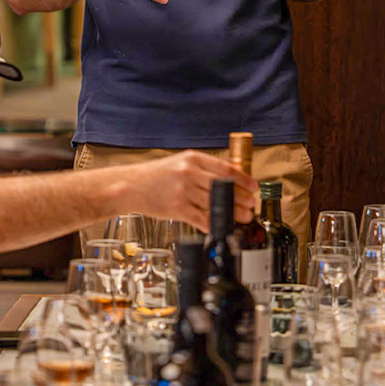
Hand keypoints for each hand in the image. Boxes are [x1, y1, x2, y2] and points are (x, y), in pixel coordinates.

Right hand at [124, 151, 258, 229]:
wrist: (130, 186)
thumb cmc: (155, 176)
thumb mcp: (179, 163)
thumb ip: (201, 168)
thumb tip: (228, 178)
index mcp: (192, 159)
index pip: (225, 168)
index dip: (244, 179)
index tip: (254, 186)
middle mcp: (189, 173)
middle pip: (224, 186)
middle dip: (242, 197)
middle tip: (252, 204)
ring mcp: (183, 191)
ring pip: (216, 203)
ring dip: (234, 212)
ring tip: (244, 217)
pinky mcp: (177, 209)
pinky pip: (202, 219)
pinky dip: (215, 224)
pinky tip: (223, 227)